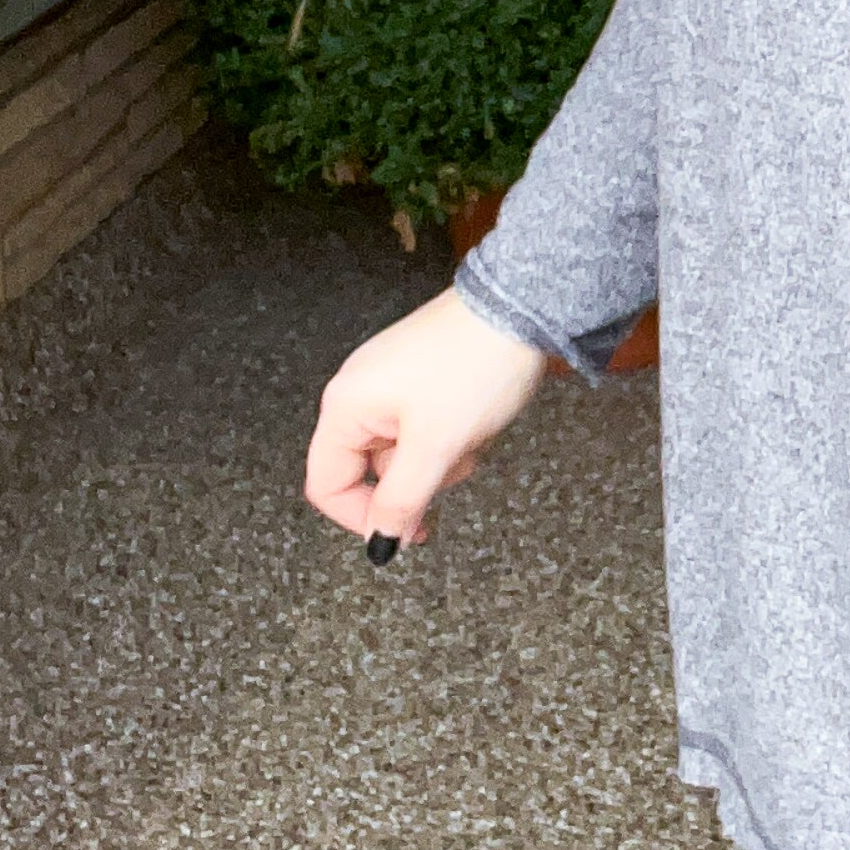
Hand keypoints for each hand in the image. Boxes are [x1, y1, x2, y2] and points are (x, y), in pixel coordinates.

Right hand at [304, 288, 550, 550]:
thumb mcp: (436, 446)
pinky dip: (455, 433)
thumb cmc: (475, 364)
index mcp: (346, 406)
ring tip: (475, 428)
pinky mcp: (422, 376)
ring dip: (444, 455)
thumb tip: (379, 544)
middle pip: (373, 469)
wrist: (522, 305)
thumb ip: (401, 500)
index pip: (327, 484)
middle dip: (421, 477)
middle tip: (457, 461)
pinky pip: (428, 427)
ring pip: (407, 452)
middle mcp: (359, 392)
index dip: (362, 518)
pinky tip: (481, 414)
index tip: (407, 532)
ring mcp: (391, 382)